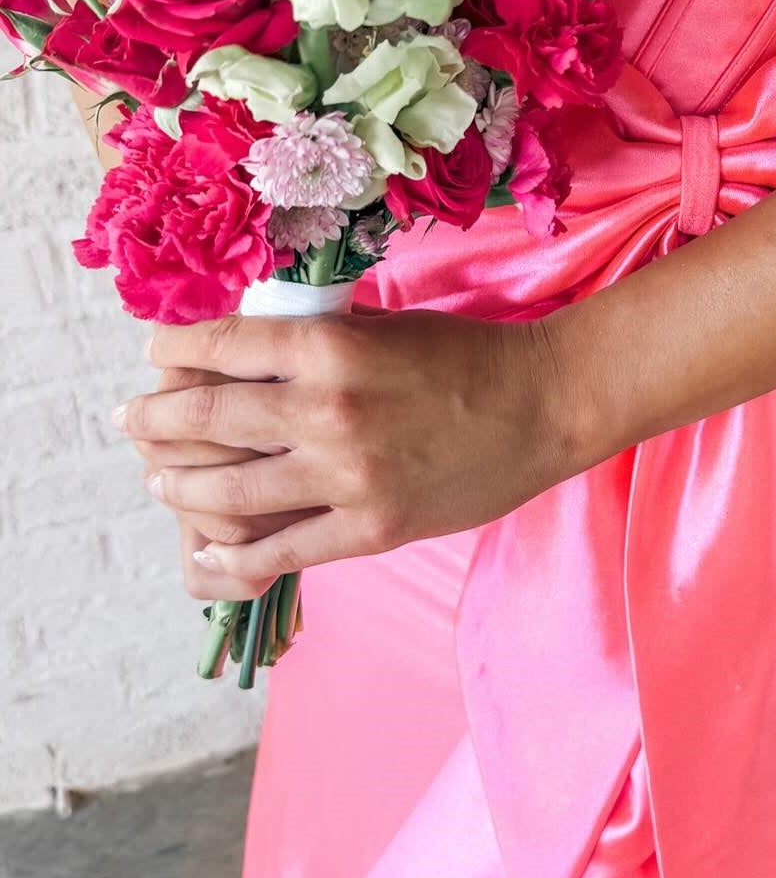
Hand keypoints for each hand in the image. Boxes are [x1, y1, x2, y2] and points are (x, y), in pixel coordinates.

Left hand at [115, 309, 580, 602]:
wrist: (542, 406)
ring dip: (179, 484)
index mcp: (328, 346)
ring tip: (158, 479)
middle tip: (131, 420)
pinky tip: (207, 548)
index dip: (171, 353)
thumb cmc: (464, 356)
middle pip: (206, 420)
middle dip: (154, 420)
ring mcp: (346, 476)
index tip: (152, 358)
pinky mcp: (370, 527)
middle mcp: (326, 410)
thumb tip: (241, 348)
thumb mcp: (381, 325)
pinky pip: (282, 548)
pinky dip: (234, 551)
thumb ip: (313, 339)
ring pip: (230, 490)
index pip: (219, 348)